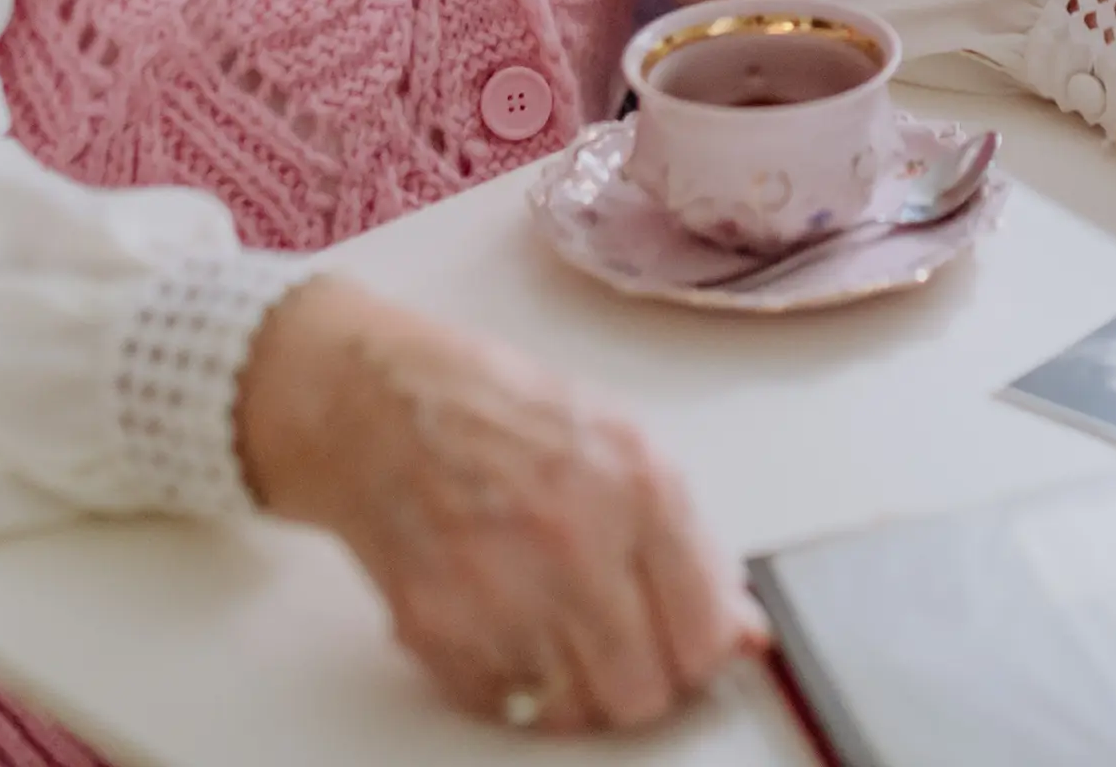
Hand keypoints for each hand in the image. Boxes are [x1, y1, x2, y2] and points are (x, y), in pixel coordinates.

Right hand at [236, 278, 760, 732]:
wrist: (377, 402)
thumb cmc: (497, 410)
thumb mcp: (622, 443)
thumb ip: (687, 542)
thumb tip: (738, 626)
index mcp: (638, 488)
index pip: (705, 632)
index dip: (701, 652)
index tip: (690, 647)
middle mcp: (575, 545)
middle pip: (644, 691)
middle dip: (643, 680)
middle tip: (626, 649)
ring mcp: (504, 593)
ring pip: (576, 712)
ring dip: (577, 688)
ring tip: (560, 633)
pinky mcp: (439, 629)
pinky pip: (505, 706)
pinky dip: (513, 684)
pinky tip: (508, 627)